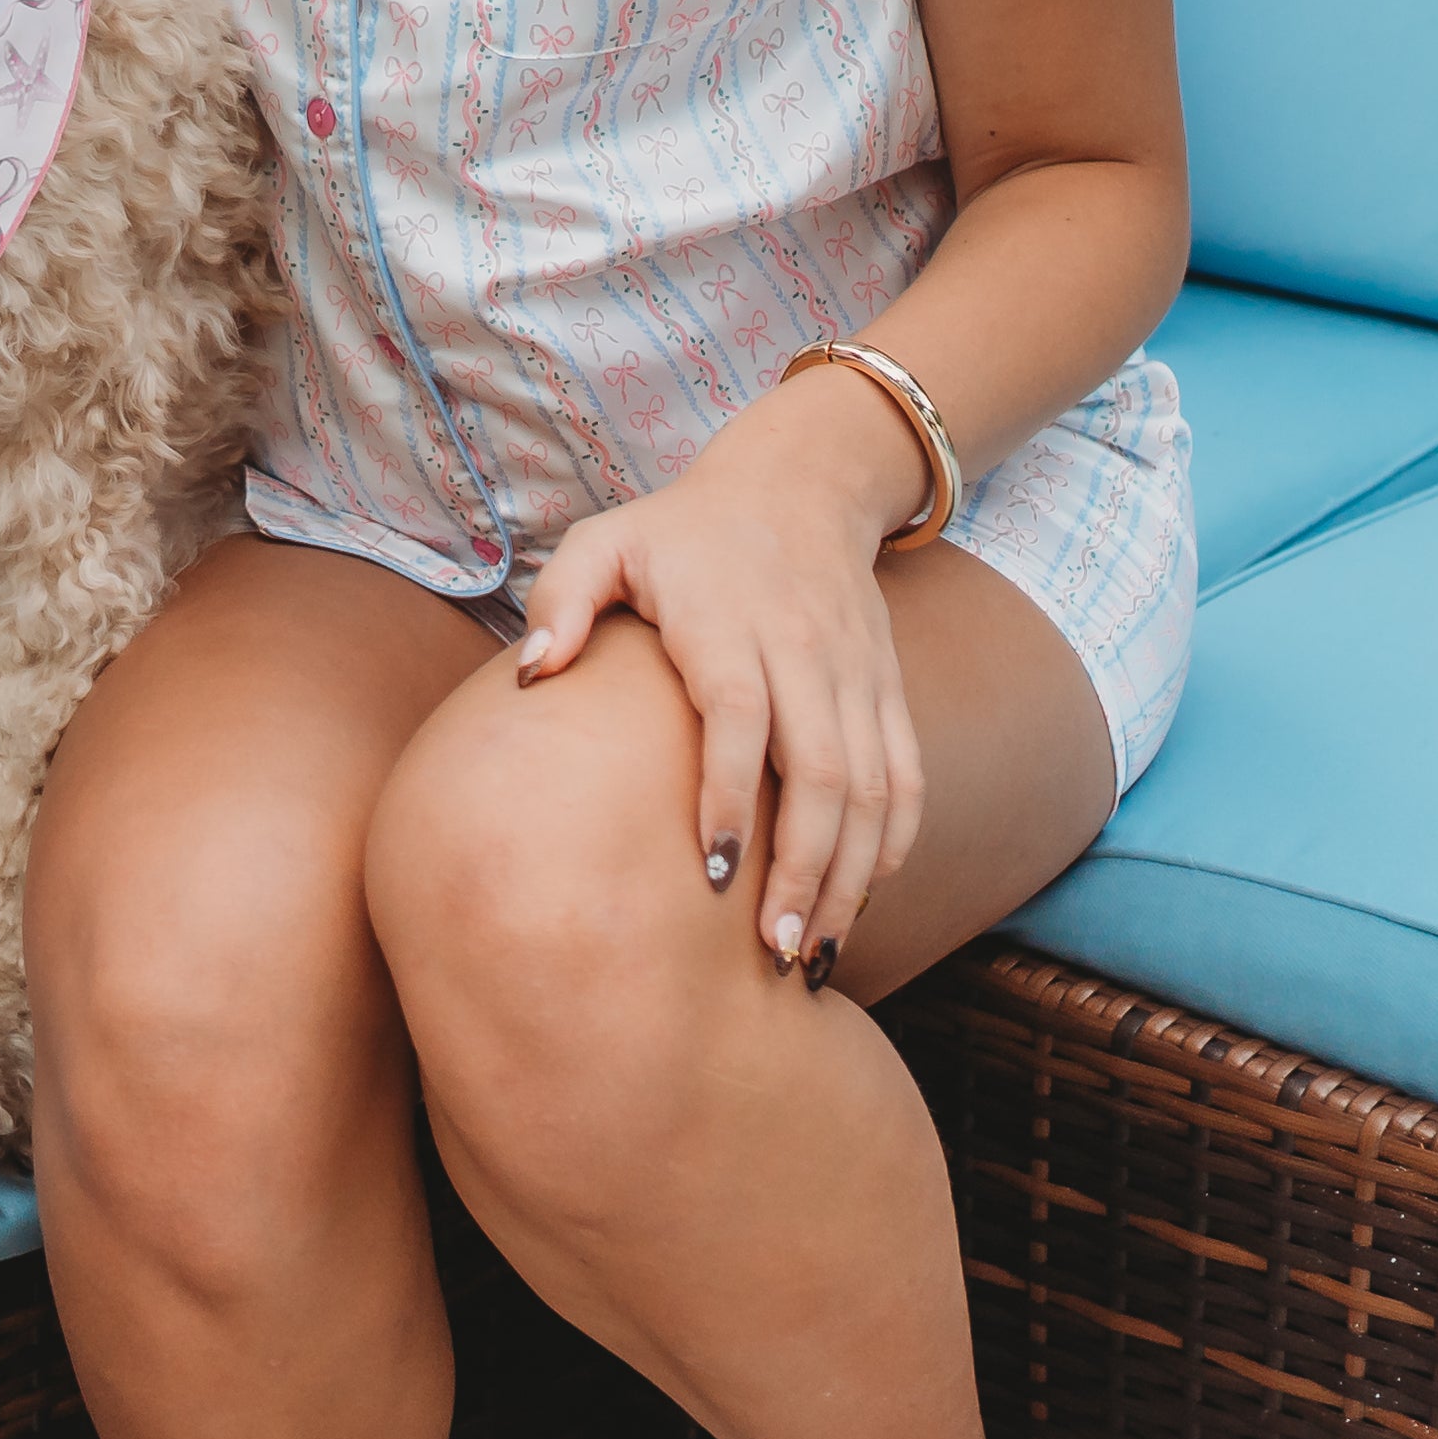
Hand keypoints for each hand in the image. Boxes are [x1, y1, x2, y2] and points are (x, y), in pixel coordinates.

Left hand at [508, 370, 933, 978]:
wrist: (800, 485)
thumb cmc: (681, 532)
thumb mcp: (602, 540)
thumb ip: (560, 601)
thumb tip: (533, 678)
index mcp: (729, 621)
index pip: (741, 714)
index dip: (734, 795)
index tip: (717, 875)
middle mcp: (804, 650)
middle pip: (821, 770)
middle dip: (804, 866)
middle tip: (773, 950)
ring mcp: (856, 674)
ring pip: (872, 787)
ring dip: (849, 875)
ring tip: (811, 953)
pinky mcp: (887, 691)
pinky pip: (904, 776)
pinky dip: (891, 844)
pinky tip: (857, 902)